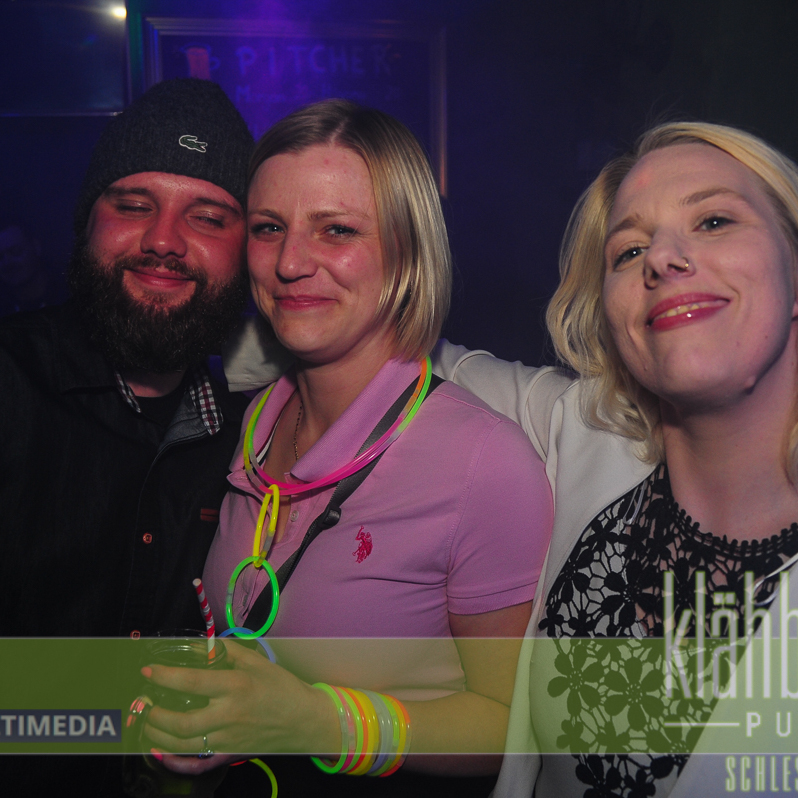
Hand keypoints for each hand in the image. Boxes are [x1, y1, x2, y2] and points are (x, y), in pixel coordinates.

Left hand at [142, 639, 338, 763]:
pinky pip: (193, 756)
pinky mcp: (228, 752)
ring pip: (183, 743)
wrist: (304, 720)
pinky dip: (173, 752)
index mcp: (236, 686)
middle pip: (182, 722)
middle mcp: (229, 714)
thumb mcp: (258, 662)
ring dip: (158, 735)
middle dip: (155, 715)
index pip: (193, 681)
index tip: (148, 671)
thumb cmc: (282, 687)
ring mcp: (227, 737)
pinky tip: (162, 743)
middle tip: (144, 703)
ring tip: (147, 723)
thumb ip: (229, 653)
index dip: (166, 676)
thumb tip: (203, 646)